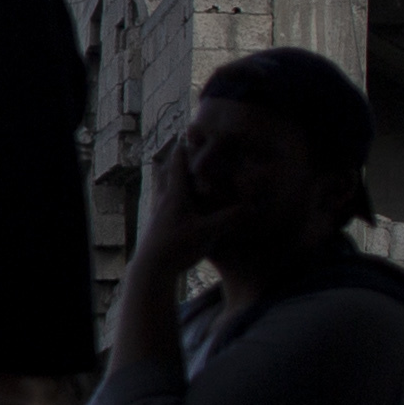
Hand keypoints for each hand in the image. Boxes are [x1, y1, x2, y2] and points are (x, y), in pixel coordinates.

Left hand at [133, 125, 223, 283]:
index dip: (183, 150)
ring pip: (160, 186)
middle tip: (179, 147)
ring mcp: (157, 212)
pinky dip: (165, 192)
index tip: (185, 135)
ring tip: (173, 168)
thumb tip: (252, 206)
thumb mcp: (208, 232)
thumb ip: (229, 218)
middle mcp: (162, 200)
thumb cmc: (178, 247)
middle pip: (165, 173)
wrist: (151, 269)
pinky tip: (168, 198)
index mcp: (174, 196)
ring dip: (167, 175)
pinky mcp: (155, 224)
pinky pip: (160, 201)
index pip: (178, 167)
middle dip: (173, 159)